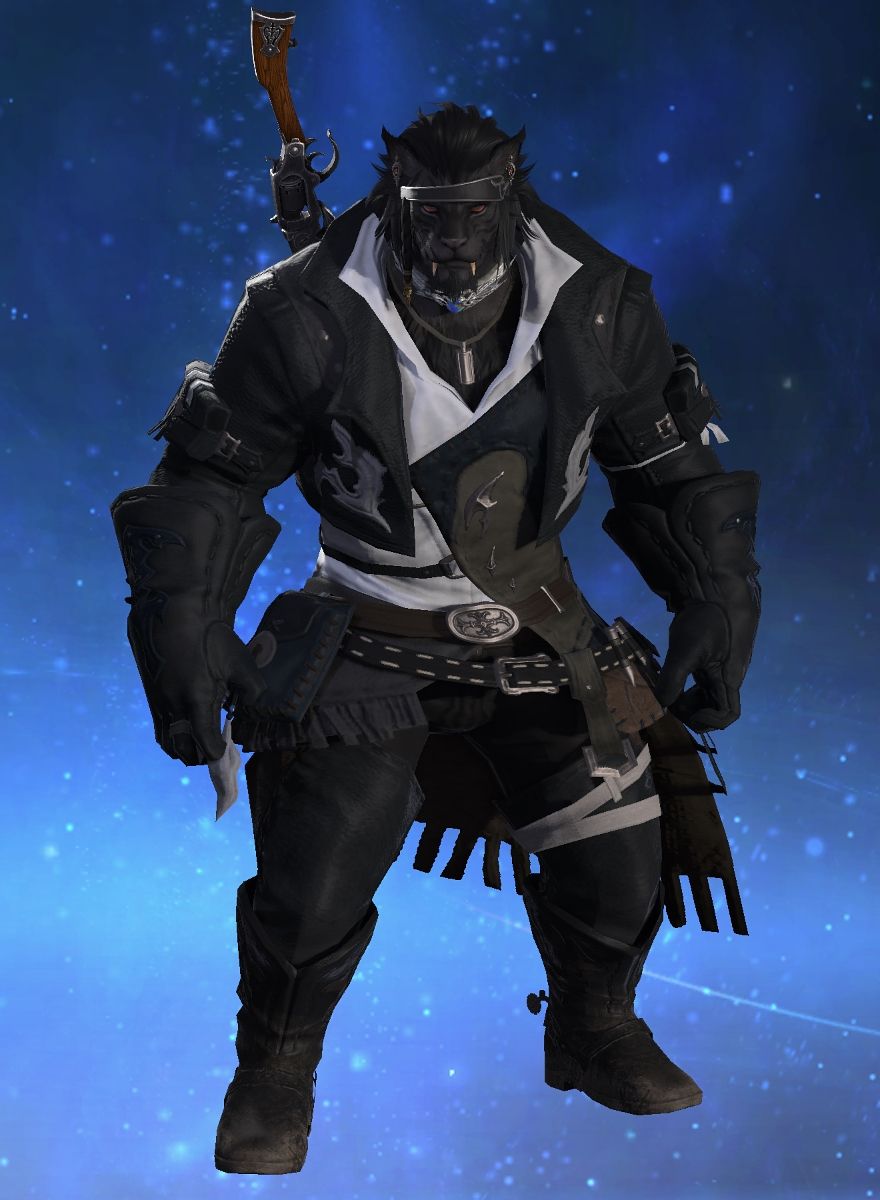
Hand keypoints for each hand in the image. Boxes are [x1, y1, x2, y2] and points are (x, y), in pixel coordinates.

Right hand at [128, 609, 267, 765]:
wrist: (175, 611)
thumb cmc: (211, 635)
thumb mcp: (240, 661)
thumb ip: (252, 690)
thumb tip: (253, 707)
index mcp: (197, 699)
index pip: (205, 743)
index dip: (216, 752)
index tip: (225, 750)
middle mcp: (174, 705)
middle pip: (182, 749)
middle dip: (198, 755)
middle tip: (213, 750)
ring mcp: (159, 700)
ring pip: (166, 740)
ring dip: (183, 747)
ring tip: (199, 742)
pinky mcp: (151, 693)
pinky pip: (159, 725)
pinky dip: (172, 734)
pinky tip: (186, 726)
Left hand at [655, 602, 740, 732]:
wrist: (715, 590)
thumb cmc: (706, 618)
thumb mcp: (685, 648)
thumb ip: (674, 678)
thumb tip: (661, 704)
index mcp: (728, 678)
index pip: (728, 715)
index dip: (709, 721)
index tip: (685, 710)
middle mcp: (727, 677)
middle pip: (715, 709)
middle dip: (692, 712)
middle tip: (669, 702)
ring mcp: (719, 668)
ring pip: (707, 696)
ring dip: (688, 701)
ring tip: (667, 691)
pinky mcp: (710, 660)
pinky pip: (701, 683)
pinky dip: (686, 687)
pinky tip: (670, 678)